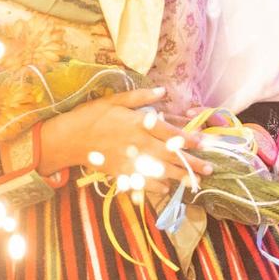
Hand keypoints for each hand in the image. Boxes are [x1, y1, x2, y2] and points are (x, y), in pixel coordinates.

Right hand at [39, 90, 211, 184]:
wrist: (68, 138)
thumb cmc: (91, 115)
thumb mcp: (115, 99)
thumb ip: (140, 96)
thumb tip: (163, 91)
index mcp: (140, 124)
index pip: (171, 133)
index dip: (189, 139)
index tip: (204, 144)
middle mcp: (139, 144)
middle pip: (171, 156)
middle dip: (192, 164)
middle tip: (210, 170)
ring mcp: (131, 161)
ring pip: (161, 172)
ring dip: (180, 178)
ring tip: (196, 183)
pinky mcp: (121, 173)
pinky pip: (143, 182)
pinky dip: (156, 187)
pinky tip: (167, 189)